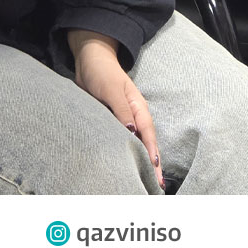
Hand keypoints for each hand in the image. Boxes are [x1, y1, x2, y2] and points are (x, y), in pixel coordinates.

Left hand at [68, 30, 163, 189]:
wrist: (90, 61)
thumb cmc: (102, 73)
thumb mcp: (111, 90)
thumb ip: (121, 110)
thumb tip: (132, 131)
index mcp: (137, 107)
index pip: (148, 133)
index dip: (152, 152)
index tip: (156, 170)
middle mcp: (134, 115)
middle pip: (146, 142)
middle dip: (153, 163)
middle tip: (157, 185)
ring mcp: (124, 119)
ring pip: (135, 143)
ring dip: (141, 160)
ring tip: (146, 181)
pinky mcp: (112, 121)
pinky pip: (122, 140)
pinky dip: (127, 152)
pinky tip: (128, 165)